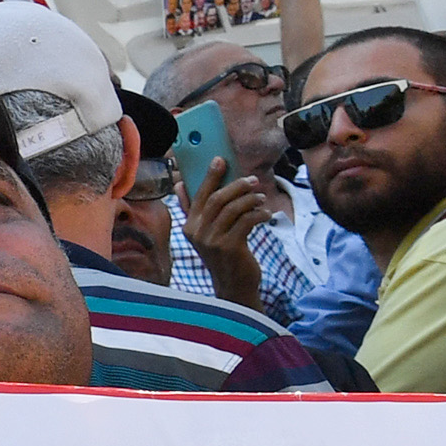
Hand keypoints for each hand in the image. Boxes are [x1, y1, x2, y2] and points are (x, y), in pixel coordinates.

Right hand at [188, 173, 275, 312]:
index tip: (220, 160)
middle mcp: (197, 233)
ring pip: (232, 208)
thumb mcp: (207, 233)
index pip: (198, 195)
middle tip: (253, 180)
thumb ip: (194, 210)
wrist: (234, 285)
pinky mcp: (230, 247)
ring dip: (250, 199)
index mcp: (189, 226)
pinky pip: (246, 221)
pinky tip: (266, 215)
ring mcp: (212, 241)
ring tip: (261, 198)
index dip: (210, 176)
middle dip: (237, 185)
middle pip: (217, 199)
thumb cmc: (224, 255)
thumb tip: (179, 184)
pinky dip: (259, 214)